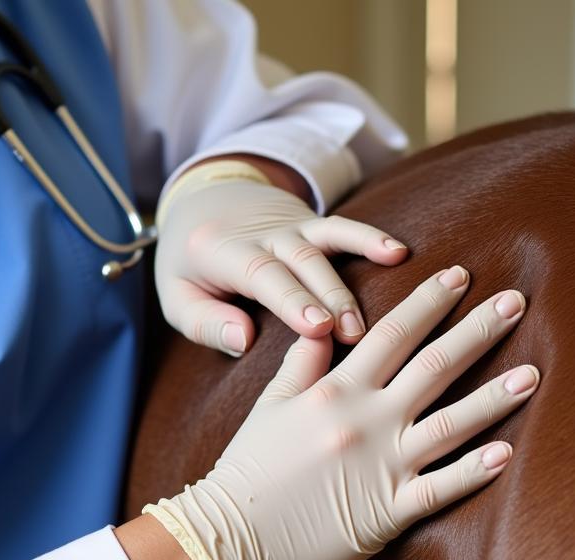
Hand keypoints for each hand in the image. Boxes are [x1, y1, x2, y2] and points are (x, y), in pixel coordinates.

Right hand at [144, 266, 539, 559]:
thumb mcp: (269, 407)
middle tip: (516, 303)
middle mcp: (366, 422)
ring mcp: (381, 467)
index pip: (392, 335)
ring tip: (533, 374)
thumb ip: (302, 364)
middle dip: (477, 331)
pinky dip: (475, 471)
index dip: (430, 303)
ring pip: (450, 424)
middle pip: (433, 367)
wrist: (230, 536)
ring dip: (494, 397)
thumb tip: (324, 325)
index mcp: (336, 392)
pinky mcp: (387, 512)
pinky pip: (440, 489)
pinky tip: (507, 452)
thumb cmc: (247, 471)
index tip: (461, 277)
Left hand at [154, 177, 408, 355]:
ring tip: (377, 310)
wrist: (202, 202)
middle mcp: (261, 234)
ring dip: (355, 276)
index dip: (291, 300)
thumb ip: (206, 322)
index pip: (262, 275)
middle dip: (330, 297)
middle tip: (354, 335)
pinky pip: (341, 229)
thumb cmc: (189, 266)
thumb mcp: (176, 297)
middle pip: (301, 262)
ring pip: (326, 245)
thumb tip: (245, 341)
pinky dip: (369, 238)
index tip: (318, 327)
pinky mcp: (310, 225)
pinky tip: (398, 253)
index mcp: (221, 251)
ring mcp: (289, 226)